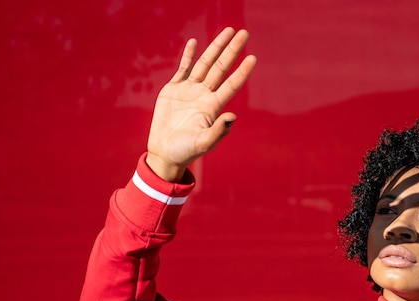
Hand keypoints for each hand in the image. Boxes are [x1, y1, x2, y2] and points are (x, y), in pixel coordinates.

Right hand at [146, 28, 256, 181]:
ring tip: (227, 31)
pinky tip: (195, 42)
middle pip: (220, 68)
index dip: (242, 71)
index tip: (253, 57)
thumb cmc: (186, 151)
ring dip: (215, 47)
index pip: (231, 84)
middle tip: (244, 33)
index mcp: (213, 107)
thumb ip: (219, 131)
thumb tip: (232, 116)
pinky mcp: (174, 90)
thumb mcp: (204, 143)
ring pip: (205, 64)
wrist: (165, 152)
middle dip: (232, 50)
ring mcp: (189, 91)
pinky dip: (188, 56)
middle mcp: (204, 95)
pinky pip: (183, 69)